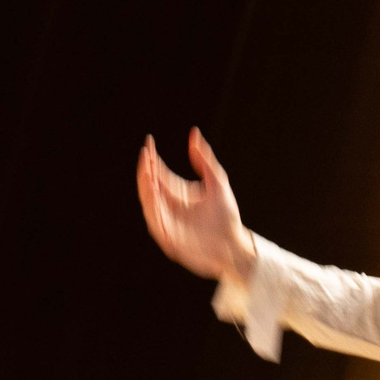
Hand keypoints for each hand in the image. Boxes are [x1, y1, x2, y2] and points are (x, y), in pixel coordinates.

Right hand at [135, 129, 254, 282]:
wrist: (234, 245)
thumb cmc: (226, 217)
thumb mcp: (217, 182)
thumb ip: (204, 160)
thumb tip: (193, 134)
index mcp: (177, 195)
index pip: (159, 174)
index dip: (152, 160)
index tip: (149, 143)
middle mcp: (169, 208)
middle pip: (150, 187)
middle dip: (146, 171)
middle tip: (145, 155)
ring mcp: (168, 224)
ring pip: (150, 204)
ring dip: (145, 189)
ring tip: (146, 172)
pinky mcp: (169, 240)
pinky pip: (156, 225)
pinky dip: (152, 211)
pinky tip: (151, 196)